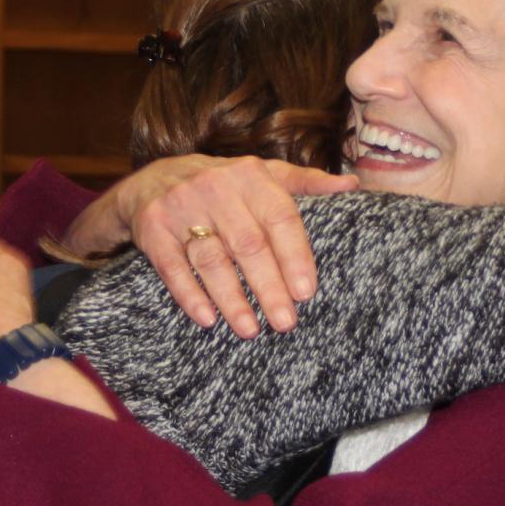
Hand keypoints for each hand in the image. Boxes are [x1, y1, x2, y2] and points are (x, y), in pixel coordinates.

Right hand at [72, 155, 356, 337]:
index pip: (280, 218)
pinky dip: (191, 295)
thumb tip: (352, 186)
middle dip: (269, 288)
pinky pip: (174, 268)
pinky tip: (208, 319)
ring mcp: (181, 208)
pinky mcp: (153, 230)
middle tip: (286, 322)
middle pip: (249, 245)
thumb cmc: (223, 185)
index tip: (306, 292)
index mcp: (250, 175)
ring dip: (232, 299)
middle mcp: (216, 188)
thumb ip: (306, 182)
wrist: (152, 180)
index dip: (295, 256)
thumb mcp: (262, 175)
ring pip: (212, 260)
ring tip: (250, 330)